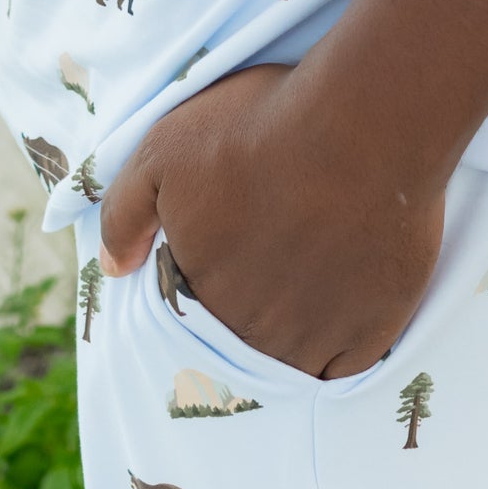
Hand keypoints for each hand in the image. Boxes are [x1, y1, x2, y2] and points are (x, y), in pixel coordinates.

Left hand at [95, 61, 446, 379]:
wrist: (363, 121)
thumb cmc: (261, 128)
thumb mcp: (164, 149)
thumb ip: (124, 213)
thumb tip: (113, 267)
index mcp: (203, 295)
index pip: (190, 313)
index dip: (204, 278)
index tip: (226, 245)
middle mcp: (256, 332)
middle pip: (241, 339)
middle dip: (246, 305)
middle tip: (267, 253)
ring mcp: (318, 337)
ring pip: (290, 360)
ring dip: (290, 331)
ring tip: (303, 278)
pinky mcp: (373, 331)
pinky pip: (345, 367)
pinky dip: (339, 346)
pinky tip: (340, 303)